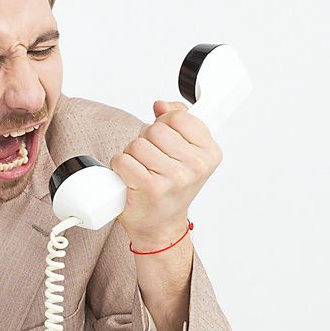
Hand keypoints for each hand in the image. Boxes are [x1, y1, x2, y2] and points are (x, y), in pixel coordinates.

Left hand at [109, 100, 221, 248]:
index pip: (179, 116)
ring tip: (142, 169)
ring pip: (137, 144)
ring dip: (132, 155)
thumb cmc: (172, 188)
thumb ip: (178, 121)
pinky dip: (120, 167)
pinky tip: (130, 177)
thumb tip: (161, 105)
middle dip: (146, 140)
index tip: (167, 139)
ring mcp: (174, 178)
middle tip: (151, 159)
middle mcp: (195, 166)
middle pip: (155, 130)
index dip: (165, 123)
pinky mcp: (149, 188)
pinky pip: (123, 160)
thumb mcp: (185, 152)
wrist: (161, 225)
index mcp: (209, 153)